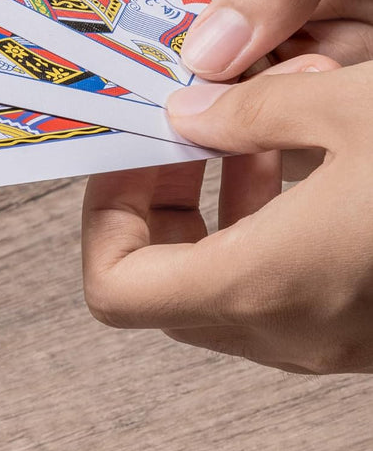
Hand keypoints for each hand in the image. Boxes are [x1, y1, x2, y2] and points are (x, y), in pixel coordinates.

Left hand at [81, 56, 372, 374]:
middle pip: (161, 282)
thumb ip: (251, 110)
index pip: (112, 289)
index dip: (104, 216)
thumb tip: (188, 114)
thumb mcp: (351, 109)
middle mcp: (287, 331)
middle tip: (179, 133)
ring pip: (220, 284)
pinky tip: (302, 163)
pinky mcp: (362, 329)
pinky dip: (265, 229)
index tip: (132, 151)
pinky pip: (278, 289)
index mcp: (260, 285)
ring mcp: (327, 340)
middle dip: (156, 199)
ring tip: (248, 133)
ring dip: (214, 208)